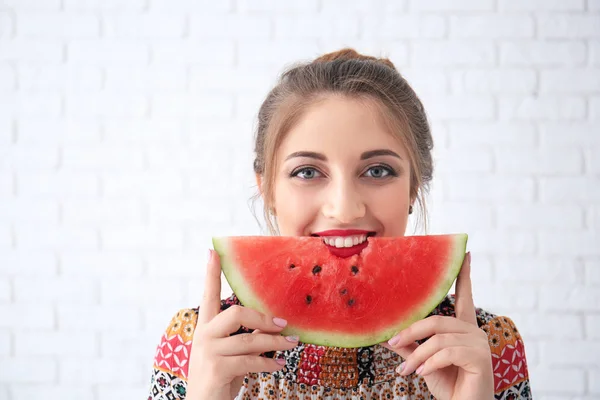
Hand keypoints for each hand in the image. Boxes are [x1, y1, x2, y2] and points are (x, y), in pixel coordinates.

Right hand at [186, 250, 298, 399]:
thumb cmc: (219, 377)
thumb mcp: (230, 352)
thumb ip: (244, 336)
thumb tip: (274, 324)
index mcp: (205, 327)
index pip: (207, 294)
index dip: (211, 273)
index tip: (214, 250)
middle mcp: (204, 335)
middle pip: (236, 313)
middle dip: (263, 318)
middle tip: (283, 324)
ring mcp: (208, 352)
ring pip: (249, 339)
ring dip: (275, 343)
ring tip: (291, 344)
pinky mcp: (216, 369)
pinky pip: (250, 360)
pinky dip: (269, 362)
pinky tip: (278, 364)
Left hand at [381, 252, 493, 399]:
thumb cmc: (447, 385)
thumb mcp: (423, 362)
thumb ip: (407, 346)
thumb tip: (383, 334)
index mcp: (463, 328)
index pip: (464, 297)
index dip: (464, 275)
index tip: (465, 254)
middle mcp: (474, 331)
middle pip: (436, 321)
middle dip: (411, 331)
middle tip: (393, 343)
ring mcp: (480, 343)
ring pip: (438, 338)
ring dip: (417, 355)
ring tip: (405, 370)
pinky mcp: (481, 357)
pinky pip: (447, 352)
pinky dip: (429, 363)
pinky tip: (421, 373)